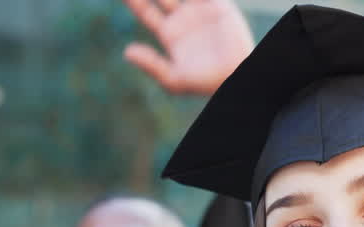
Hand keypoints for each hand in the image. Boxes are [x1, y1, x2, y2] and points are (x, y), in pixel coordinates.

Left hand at [121, 0, 253, 95]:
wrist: (236, 76)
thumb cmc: (206, 83)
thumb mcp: (175, 80)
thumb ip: (152, 65)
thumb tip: (127, 51)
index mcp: (169, 34)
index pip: (145, 11)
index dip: (133, 0)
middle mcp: (182, 19)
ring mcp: (200, 10)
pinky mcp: (218, 5)